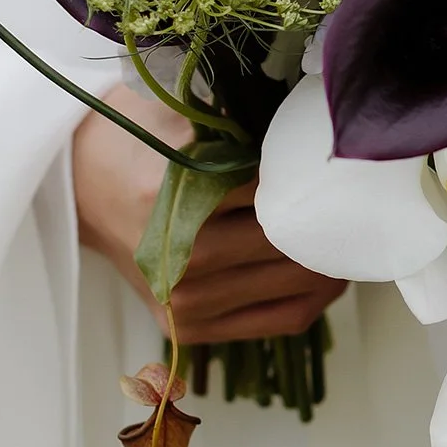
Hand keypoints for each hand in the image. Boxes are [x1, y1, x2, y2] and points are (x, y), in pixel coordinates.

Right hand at [73, 82, 345, 342]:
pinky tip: (331, 273)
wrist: (82, 186)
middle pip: (288, 244)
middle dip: (331, 224)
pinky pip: (281, 319)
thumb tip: (314, 133)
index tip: (344, 171)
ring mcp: (184, 301)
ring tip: (353, 236)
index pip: (274, 192)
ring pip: (295, 287)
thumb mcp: (183, 118)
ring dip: (334, 263)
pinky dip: (316, 297)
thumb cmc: (138, 143)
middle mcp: (180, 259)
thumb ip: (241, 128)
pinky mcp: (192, 328)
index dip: (314, 181)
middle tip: (365, 204)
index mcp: (173, 197)